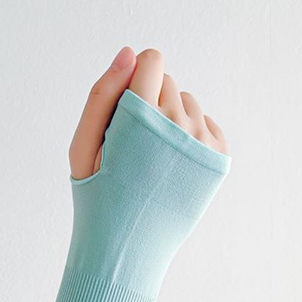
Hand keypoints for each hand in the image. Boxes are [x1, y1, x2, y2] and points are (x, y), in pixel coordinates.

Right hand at [69, 47, 228, 180]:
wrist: (129, 247)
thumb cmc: (99, 196)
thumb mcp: (83, 147)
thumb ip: (102, 95)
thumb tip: (131, 53)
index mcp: (140, 118)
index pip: (152, 60)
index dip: (134, 80)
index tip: (125, 110)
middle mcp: (177, 124)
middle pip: (168, 82)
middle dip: (150, 103)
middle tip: (133, 147)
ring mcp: (202, 141)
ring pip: (188, 102)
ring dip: (170, 120)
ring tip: (152, 159)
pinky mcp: (218, 156)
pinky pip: (206, 123)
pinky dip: (189, 137)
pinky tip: (171, 165)